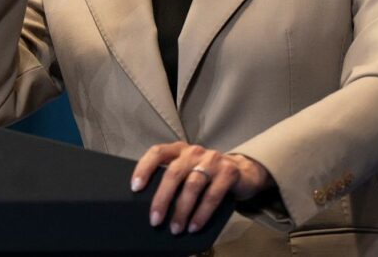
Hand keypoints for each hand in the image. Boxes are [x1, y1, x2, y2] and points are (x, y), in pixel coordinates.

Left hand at [130, 142, 273, 234]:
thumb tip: (152, 206)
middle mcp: (194, 152)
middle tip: (155, 221)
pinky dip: (202, 213)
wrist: (243, 172)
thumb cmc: (206, 175)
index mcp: (179, 150)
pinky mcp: (228, 172)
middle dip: (162, 199)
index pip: (157, 152)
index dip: (144, 168)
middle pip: (173, 173)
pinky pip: (212, 195)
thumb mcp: (188, 170)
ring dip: (182, 210)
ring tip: (176, 229)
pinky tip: (194, 226)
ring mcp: (212, 160)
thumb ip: (172, 178)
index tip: (135, 188)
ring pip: (192, 185)